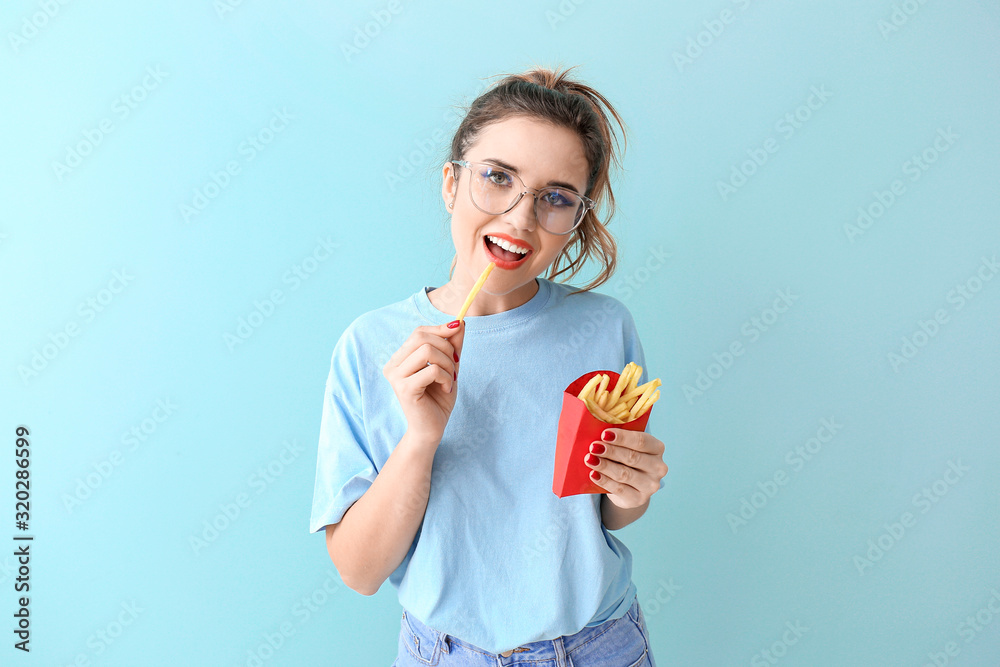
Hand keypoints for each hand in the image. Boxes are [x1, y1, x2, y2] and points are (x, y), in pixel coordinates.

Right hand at [382, 320, 464, 446]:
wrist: (432, 429)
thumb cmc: (438, 399)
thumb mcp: (448, 367)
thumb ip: (452, 346)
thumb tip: (460, 321)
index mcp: (399, 358)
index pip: (419, 332)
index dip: (440, 330)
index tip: (458, 331)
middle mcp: (393, 365)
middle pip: (422, 337)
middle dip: (446, 348)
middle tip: (454, 367)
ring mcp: (396, 377)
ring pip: (427, 351)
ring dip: (447, 364)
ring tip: (450, 379)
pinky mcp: (404, 389)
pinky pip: (432, 370)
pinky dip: (446, 377)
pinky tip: (447, 389)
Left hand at [584, 429, 667, 509]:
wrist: (630, 487)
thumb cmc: (626, 459)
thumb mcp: (626, 447)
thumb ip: (617, 439)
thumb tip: (596, 431)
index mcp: (657, 448)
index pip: (641, 441)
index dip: (622, 437)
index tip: (604, 434)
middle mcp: (658, 467)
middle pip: (632, 457)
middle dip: (611, 451)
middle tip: (593, 447)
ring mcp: (650, 485)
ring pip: (624, 474)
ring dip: (605, 466)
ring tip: (589, 459)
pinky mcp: (638, 499)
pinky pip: (619, 489)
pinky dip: (604, 481)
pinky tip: (593, 474)